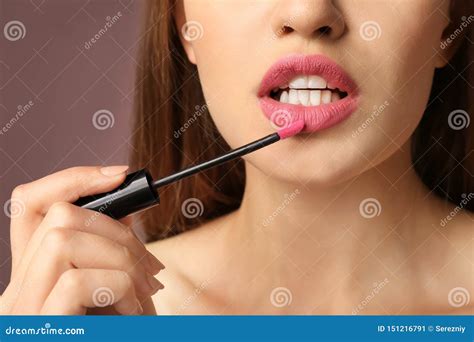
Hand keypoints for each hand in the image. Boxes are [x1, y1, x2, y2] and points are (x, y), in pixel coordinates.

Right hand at [0, 166, 163, 314]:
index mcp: (33, 276)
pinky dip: (118, 287)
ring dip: (121, 258)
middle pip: (55, 217)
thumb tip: (123, 207)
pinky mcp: (39, 328)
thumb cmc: (120, 332)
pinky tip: (134, 313)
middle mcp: (16, 292)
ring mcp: (22, 312)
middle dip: (117, 229)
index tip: (119, 175)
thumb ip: (107, 249)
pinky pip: (74, 282)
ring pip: (63, 239)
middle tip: (150, 267)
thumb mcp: (116, 287)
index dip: (72, 179)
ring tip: (145, 293)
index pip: (29, 205)